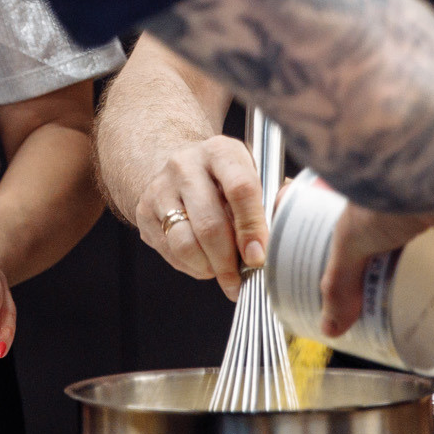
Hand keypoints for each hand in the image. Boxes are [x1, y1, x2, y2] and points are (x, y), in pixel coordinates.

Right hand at [127, 134, 264, 300]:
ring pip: (185, 243)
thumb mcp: (252, 175)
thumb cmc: (227, 179)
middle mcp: (185, 165)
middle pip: (209, 224)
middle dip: (228, 262)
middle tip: (241, 281)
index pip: (241, 189)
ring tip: (223, 272)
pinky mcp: (144, 211)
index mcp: (221, 152)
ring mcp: (160, 188)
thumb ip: (273, 199)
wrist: (180, 166)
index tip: (259, 258)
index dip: (252, 228)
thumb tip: (290, 228)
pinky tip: (204, 261)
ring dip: (208, 268)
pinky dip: (191, 266)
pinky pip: (170, 252)